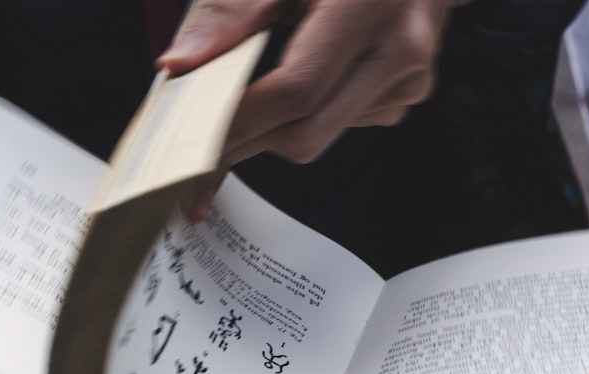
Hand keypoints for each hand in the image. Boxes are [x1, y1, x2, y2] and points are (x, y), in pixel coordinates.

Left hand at [157, 0, 461, 219]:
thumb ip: (231, 11)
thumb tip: (180, 63)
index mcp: (368, 6)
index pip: (295, 92)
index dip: (238, 121)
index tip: (192, 139)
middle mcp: (398, 49)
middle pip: (306, 133)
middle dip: (245, 143)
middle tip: (198, 144)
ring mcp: (408, 79)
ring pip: (319, 137)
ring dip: (273, 128)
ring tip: (250, 93)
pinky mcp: (406, 94)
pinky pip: (340, 126)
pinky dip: (306, 115)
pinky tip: (299, 81)